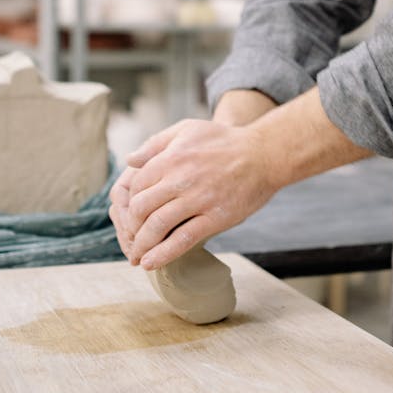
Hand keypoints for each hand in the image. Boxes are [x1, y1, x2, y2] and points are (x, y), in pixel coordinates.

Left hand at [108, 118, 278, 270]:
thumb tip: (129, 160)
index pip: (136, 186)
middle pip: (141, 208)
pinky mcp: (216, 217)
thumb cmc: (223, 141)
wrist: (263, 154)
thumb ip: (155, 144)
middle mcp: (181, 178)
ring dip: (142, 245)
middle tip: (131, 238)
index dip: (129, 204)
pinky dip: (163, 255)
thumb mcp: (186, 129)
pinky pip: (183, 240)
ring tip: (138, 257)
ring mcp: (199, 199)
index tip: (130, 215)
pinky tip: (152, 264)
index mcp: (171, 157)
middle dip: (131, 227)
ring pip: (158, 226)